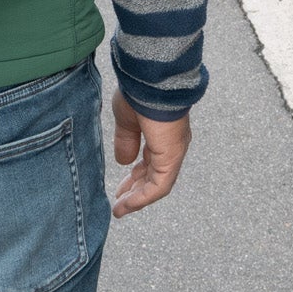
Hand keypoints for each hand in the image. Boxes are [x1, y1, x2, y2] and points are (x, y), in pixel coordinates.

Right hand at [110, 91, 191, 217]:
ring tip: (120, 209)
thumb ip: (126, 141)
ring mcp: (173, 152)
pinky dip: (143, 197)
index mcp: (161, 133)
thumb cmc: (138, 93)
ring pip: (157, 184)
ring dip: (138, 198)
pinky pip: (159, 186)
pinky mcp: (172, 158)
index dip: (135, 175)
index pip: (150, 160)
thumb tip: (124, 162)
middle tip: (119, 200)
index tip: (120, 186)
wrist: (151, 81)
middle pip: (154, 175)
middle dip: (135, 189)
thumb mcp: (126, 120)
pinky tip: (127, 204)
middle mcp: (171, 145)